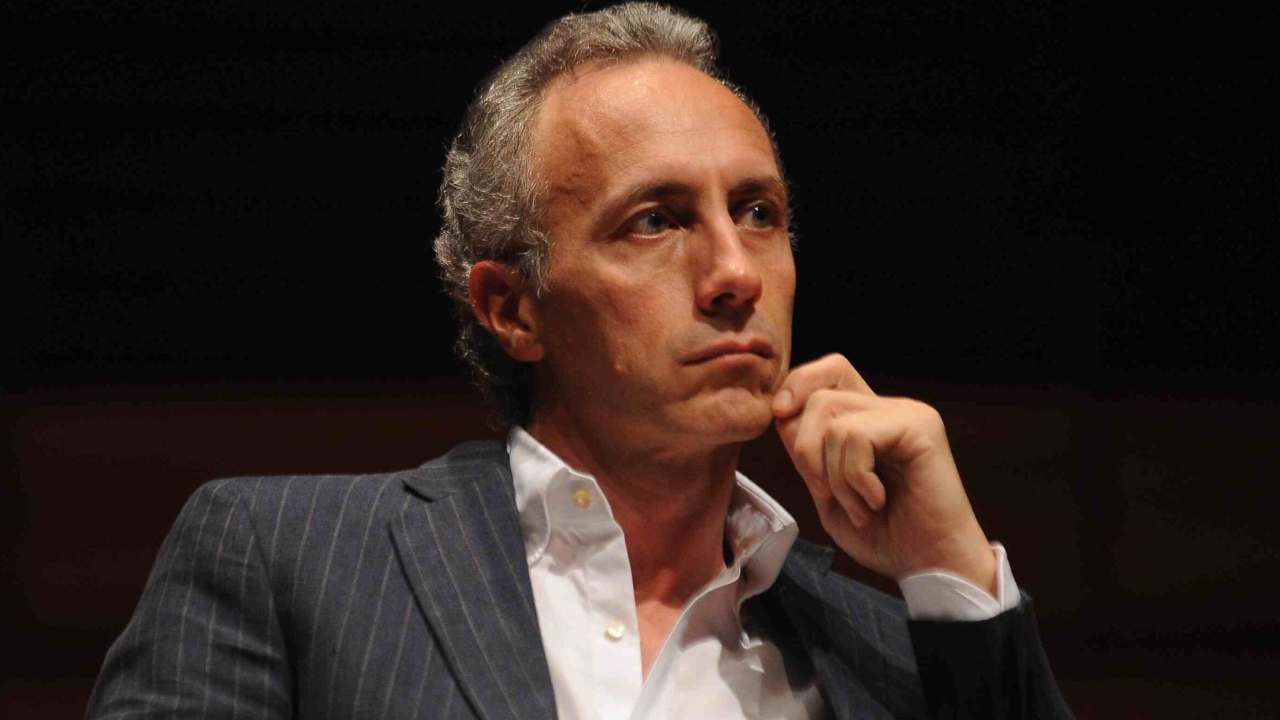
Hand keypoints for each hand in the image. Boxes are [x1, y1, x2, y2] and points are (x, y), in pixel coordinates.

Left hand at [772, 354, 995, 592]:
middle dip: (806, 450)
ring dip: (833, 474)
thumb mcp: (827, 491)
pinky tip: (876, 501)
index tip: (781, 420)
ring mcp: (907, 414)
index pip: (827, 374)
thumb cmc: (885, 535)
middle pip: (820, 395)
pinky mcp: (919, 426)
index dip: (797, 389)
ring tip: (860, 506)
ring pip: (832, 417)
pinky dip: (854, 478)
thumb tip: (782, 410)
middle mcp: (889, 409)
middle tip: (828, 493)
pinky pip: (856, 436)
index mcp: (869, 420)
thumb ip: (806, 451)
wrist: (930, 567)